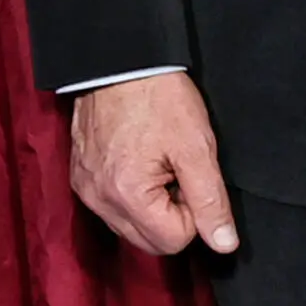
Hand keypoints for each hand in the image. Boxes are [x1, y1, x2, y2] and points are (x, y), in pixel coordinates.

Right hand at [69, 70, 237, 257]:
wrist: (121, 61)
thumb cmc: (159, 97)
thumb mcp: (196, 147)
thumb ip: (211, 201)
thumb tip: (224, 244)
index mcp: (127, 195)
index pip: (174, 241)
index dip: (193, 214)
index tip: (190, 177)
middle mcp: (99, 200)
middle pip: (150, 242)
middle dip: (172, 215)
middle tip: (177, 172)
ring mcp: (86, 190)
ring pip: (131, 228)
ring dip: (152, 208)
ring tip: (158, 164)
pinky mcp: (81, 178)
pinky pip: (112, 209)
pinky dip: (131, 197)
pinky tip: (139, 163)